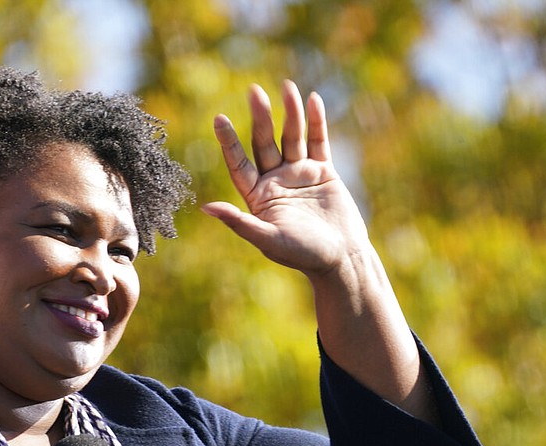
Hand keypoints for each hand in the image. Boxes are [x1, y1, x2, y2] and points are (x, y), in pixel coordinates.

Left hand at [203, 80, 368, 279]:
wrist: (340, 258)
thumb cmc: (302, 255)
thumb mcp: (268, 239)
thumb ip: (239, 222)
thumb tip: (205, 208)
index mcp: (257, 196)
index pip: (238, 163)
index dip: (229, 142)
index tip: (219, 118)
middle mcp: (275, 181)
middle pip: (264, 143)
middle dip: (261, 117)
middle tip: (255, 91)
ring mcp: (299, 174)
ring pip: (291, 137)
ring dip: (290, 113)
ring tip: (287, 87)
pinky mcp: (322, 171)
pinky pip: (317, 142)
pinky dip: (316, 122)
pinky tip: (312, 100)